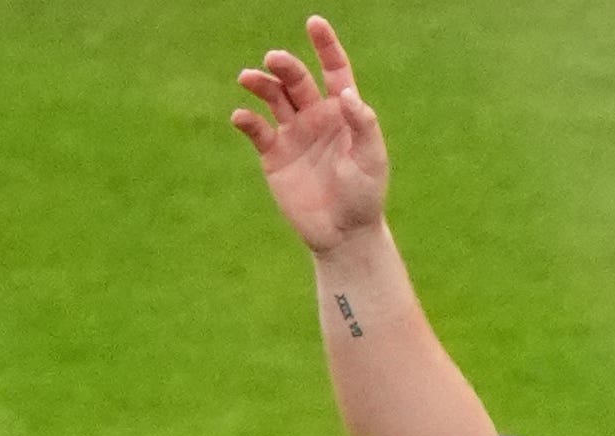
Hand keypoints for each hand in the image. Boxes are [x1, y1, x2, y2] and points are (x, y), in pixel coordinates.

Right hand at [230, 16, 387, 255]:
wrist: (343, 234)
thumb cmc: (364, 196)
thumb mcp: (372, 160)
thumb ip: (364, 125)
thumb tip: (348, 93)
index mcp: (344, 113)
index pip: (335, 71)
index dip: (326, 46)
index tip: (314, 23)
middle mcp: (316, 117)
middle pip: (297, 80)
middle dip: (285, 66)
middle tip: (273, 59)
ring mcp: (293, 134)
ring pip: (273, 98)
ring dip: (261, 84)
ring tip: (249, 78)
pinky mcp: (274, 155)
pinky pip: (256, 130)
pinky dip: (247, 120)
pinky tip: (242, 117)